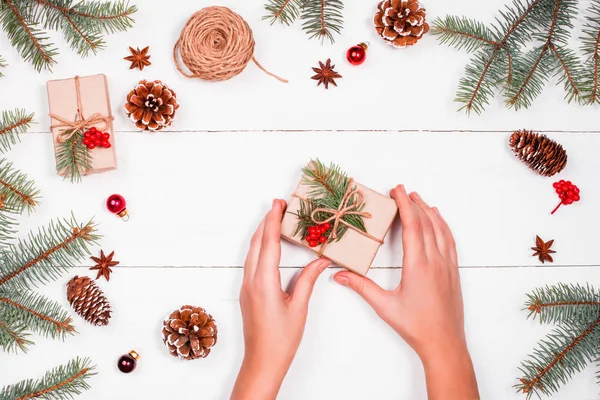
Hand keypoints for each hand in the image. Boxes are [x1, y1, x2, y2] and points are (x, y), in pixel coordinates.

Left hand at [231, 199, 329, 399]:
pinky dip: (260, 247)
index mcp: (264, 282)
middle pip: (257, 243)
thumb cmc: (282, 339)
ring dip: (262, 232)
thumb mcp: (299, 308)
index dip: (274, 221)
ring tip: (274, 218)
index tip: (279, 204)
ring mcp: (246, 286)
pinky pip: (251, 261)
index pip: (269, 243)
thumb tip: (321, 260)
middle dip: (266, 220)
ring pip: (252, 251)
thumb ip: (308, 280)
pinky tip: (268, 244)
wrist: (262, 362)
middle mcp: (251, 280)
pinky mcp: (246, 292)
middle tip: (279, 204)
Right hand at [333, 185, 478, 399]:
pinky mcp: (453, 272)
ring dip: (430, 211)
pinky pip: (450, 241)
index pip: (412, 226)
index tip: (398, 191)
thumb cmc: (415, 326)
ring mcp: (447, 265)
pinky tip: (439, 221)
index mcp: (418, 266)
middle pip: (427, 223)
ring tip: (419, 199)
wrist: (444, 343)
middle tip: (402, 190)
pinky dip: (443, 226)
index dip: (405, 206)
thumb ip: (361, 287)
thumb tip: (340, 275)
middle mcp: (435, 261)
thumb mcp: (385, 306)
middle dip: (414, 203)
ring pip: (441, 230)